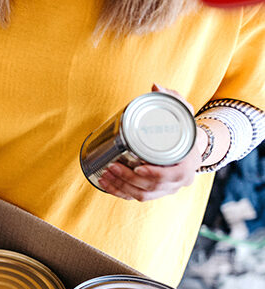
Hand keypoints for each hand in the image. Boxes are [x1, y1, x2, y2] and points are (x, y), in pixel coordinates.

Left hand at [97, 84, 204, 201]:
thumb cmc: (184, 129)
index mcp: (189, 163)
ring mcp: (167, 189)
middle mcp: (179, 180)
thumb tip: (155, 86)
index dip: (154, 174)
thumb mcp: (183, 112)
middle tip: (111, 167)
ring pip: (142, 195)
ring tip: (105, 175)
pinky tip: (106, 184)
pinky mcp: (155, 192)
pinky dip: (120, 193)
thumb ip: (172, 98)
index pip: (173, 175)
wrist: (190, 146)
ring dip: (121, 187)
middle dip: (128, 179)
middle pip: (152, 187)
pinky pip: (136, 197)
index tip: (137, 167)